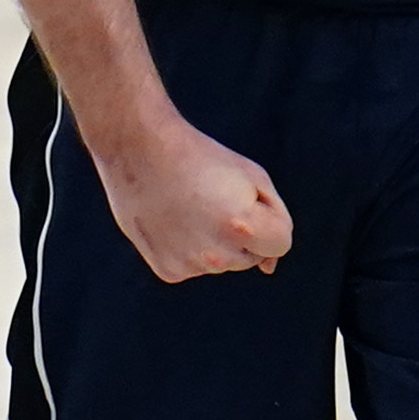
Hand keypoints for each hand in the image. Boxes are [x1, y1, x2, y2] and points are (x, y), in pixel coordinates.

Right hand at [88, 104, 290, 283]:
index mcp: (245, 226)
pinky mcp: (169, 270)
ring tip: (188, 206)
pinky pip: (194, 266)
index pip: (280, 244)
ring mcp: (191, 265)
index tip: (247, 200)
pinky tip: (171, 220)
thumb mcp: (252, 176)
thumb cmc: (201, 157)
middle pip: (250, 256)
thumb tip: (269, 268)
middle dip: (242, 233)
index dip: (269, 220)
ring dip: (215, 242)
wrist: (138, 149)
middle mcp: (218, 254)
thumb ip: (275, 220)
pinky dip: (187, 248)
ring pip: (222, 262)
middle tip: (211, 198)